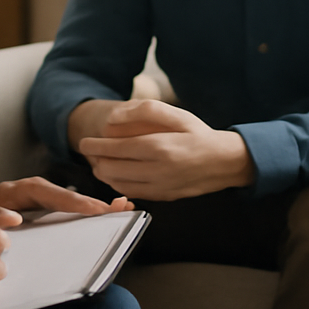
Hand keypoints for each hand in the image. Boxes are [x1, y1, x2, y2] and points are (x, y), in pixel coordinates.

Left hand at [0, 175, 132, 214]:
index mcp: (6, 192)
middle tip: (120, 207)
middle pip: (60, 194)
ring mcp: (26, 203)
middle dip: (89, 201)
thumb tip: (0, 221)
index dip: (68, 200)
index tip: (92, 209)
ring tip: (120, 207)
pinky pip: (58, 211)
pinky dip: (79, 212)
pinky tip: (101, 216)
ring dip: (89, 205)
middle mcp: (20, 193)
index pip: (42, 191)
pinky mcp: (29, 215)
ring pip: (62, 201)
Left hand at [77, 99, 253, 200]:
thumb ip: (145, 110)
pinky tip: (117, 174)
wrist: (224, 162)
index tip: (84, 142)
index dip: (96, 146)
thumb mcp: (177, 114)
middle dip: (96, 160)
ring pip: (118, 185)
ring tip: (101, 162)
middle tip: (91, 152)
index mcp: (160, 147)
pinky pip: (131, 193)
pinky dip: (118, 184)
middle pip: (112, 169)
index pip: (116, 149)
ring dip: (104, 173)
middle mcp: (158, 171)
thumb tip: (114, 118)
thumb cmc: (198, 135)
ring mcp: (160, 187)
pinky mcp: (162, 198)